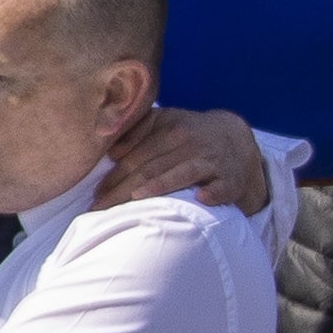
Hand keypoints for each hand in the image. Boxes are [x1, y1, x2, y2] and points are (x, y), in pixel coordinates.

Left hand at [98, 104, 270, 213]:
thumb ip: (137, 131)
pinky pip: (220, 187)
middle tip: (100, 209)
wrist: (236, 138)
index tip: (96, 194)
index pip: (135, 155)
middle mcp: (189, 142)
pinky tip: (201, 198)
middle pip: (150, 168)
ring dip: (159, 186)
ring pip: (180, 174)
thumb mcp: (165, 123)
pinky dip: (212, 193)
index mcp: (169, 127)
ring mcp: (210, 161)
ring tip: (136, 198)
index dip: (114, 175)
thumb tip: (112, 150)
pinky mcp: (230, 179)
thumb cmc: (189, 136)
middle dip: (123, 190)